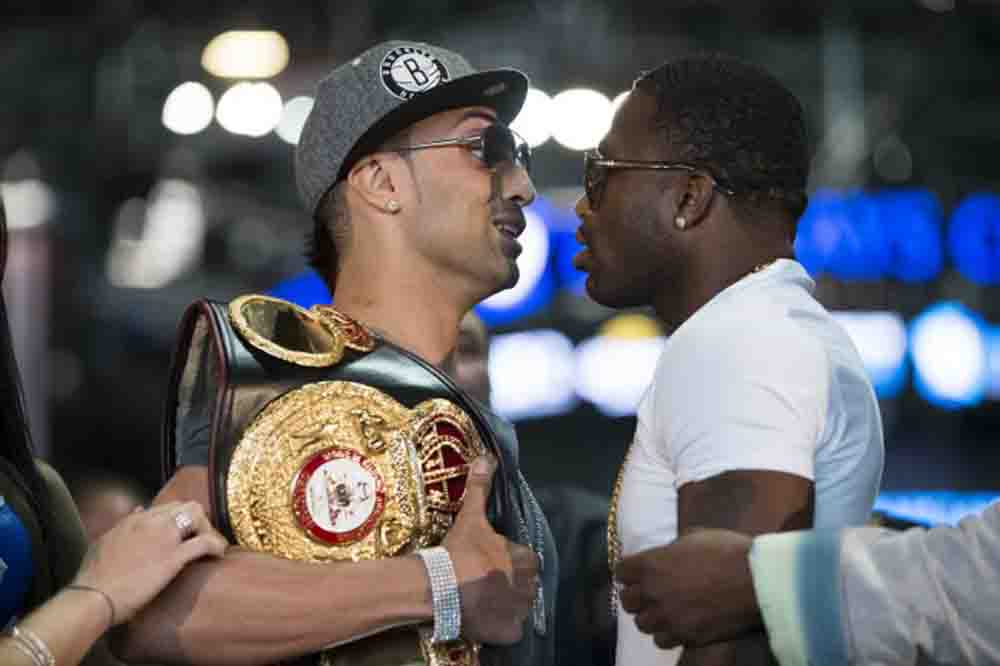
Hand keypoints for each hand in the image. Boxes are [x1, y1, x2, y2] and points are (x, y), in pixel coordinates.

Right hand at [72, 501, 228, 624]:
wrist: (93, 596)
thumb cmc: (94, 576)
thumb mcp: (104, 542)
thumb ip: (123, 525)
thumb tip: (138, 510)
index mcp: (134, 519)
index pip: (168, 507)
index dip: (181, 519)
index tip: (185, 533)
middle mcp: (151, 522)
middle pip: (187, 506)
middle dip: (198, 521)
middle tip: (200, 539)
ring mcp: (163, 537)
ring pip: (198, 515)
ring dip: (208, 529)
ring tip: (210, 547)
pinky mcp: (173, 557)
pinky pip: (205, 542)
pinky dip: (216, 545)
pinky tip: (218, 554)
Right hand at [442, 456, 537, 644]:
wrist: (439, 587)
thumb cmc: (458, 551)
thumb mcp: (471, 518)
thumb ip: (481, 489)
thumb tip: (486, 458)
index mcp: (524, 559)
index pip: (528, 559)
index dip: (512, 560)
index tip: (494, 561)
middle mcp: (528, 586)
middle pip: (525, 584)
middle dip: (511, 583)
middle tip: (486, 581)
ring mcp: (519, 611)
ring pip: (519, 607)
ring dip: (507, 604)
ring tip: (484, 599)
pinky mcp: (508, 633)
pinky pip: (510, 630)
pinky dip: (500, 627)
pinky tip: (484, 618)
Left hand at [615, 529, 760, 648]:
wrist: (757, 581)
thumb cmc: (729, 552)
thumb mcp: (695, 536)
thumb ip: (672, 549)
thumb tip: (667, 554)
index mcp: (651, 564)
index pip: (621, 572)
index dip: (629, 572)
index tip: (636, 573)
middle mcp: (653, 592)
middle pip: (627, 601)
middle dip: (637, 596)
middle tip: (650, 593)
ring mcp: (668, 617)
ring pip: (643, 624)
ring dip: (652, 616)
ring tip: (666, 611)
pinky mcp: (685, 636)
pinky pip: (663, 640)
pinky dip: (668, 633)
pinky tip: (680, 624)